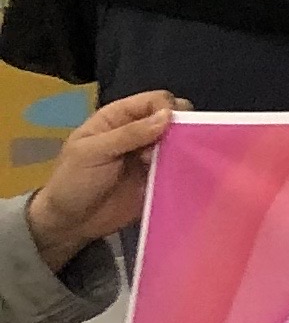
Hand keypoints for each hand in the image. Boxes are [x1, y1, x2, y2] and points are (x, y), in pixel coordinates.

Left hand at [27, 87, 173, 271]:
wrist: (69, 222)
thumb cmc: (73, 181)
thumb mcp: (93, 153)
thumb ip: (128, 134)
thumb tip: (168, 115)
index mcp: (118, 118)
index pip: (154, 100)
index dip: (167, 108)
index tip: (172, 127)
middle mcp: (138, 132)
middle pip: (172, 118)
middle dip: (179, 128)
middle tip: (174, 147)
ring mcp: (150, 156)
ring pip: (179, 142)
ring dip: (182, 150)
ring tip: (173, 165)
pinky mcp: (158, 177)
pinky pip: (179, 167)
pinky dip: (184, 168)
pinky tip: (181, 176)